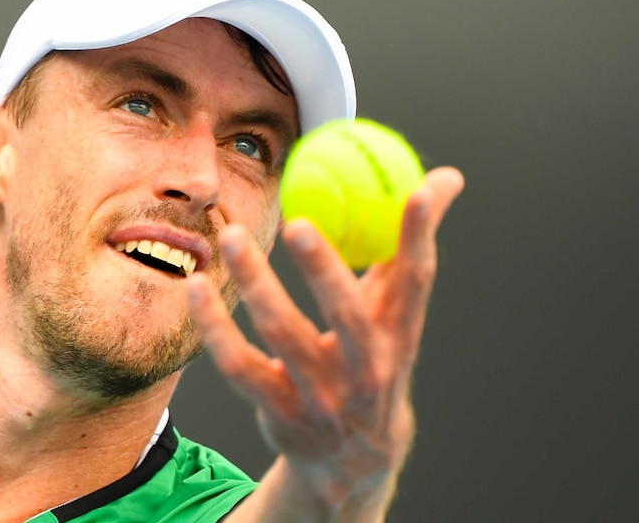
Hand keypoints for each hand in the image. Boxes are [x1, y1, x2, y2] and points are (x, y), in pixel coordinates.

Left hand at [186, 167, 464, 519]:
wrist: (352, 464)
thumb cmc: (371, 363)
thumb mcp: (395, 316)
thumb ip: (405, 248)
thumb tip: (445, 177)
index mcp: (398, 339)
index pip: (415, 284)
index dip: (419, 238)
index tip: (416, 192)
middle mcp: (365, 371)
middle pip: (346, 316)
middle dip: (324, 270)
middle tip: (297, 223)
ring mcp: (322, 397)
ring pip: (283, 334)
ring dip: (256, 283)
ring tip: (233, 236)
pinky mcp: (279, 413)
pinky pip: (238, 365)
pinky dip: (214, 325)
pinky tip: (197, 287)